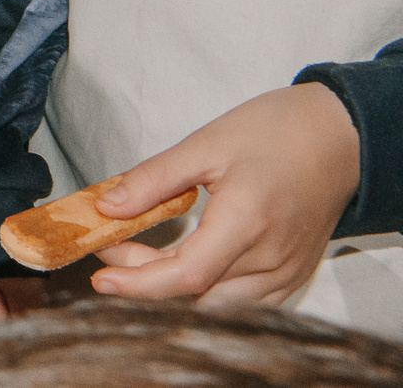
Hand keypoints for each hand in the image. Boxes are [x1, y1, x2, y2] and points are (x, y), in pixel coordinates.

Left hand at [89, 82, 358, 305]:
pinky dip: (207, 291)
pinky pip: (243, 303)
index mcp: (247, 221)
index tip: (100, 277)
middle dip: (144, 278)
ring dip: (174, 287)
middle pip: (197, 294)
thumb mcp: (203, 145)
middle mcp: (271, 259)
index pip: (187, 275)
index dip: (139, 283)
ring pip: (218, 305)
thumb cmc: (273, 133)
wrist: (337, 138)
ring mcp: (286, 273)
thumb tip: (107, 209)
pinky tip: (182, 265)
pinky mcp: (293, 276)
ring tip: (141, 254)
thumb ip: (153, 180)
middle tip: (111, 246)